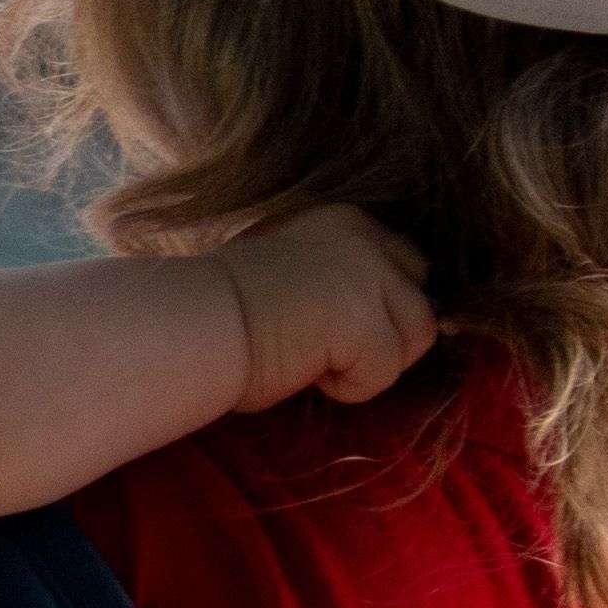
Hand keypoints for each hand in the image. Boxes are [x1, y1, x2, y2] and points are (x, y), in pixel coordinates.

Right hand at [213, 205, 438, 410]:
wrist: (187, 325)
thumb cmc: (219, 309)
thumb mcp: (288, 267)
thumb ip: (336, 274)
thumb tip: (374, 311)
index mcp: (343, 220)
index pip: (405, 262)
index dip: (379, 306)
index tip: (333, 326)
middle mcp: (364, 238)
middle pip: (421, 300)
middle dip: (388, 333)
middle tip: (331, 349)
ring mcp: (368, 276)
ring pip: (417, 336)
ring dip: (371, 361)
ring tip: (314, 357)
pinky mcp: (364, 320)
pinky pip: (385, 372)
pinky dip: (350, 387)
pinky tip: (306, 370)